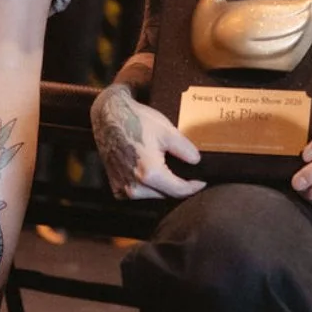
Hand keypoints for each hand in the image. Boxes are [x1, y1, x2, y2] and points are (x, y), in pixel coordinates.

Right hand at [90, 83, 205, 199]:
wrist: (109, 116)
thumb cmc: (137, 121)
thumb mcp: (168, 131)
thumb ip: (186, 150)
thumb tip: (197, 162)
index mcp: (150, 174)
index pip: (180, 190)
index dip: (194, 187)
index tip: (201, 181)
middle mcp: (135, 186)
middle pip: (166, 194)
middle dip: (177, 185)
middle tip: (183, 171)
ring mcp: (123, 188)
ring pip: (152, 195)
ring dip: (161, 186)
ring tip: (163, 167)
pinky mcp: (115, 186)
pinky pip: (137, 193)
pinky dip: (144, 186)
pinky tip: (146, 170)